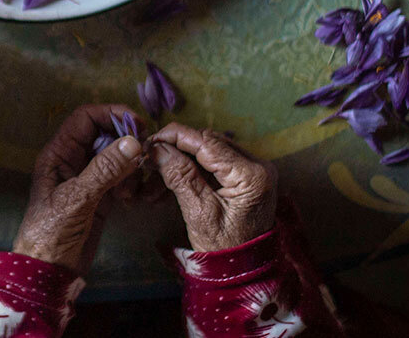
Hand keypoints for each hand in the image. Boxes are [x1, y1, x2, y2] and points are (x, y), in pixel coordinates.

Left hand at [12, 105, 144, 274]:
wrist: (48, 272)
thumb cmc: (51, 233)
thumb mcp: (77, 199)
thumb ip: (104, 169)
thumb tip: (133, 142)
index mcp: (58, 154)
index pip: (85, 118)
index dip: (111, 114)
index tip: (137, 124)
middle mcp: (72, 161)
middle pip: (104, 135)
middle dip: (125, 142)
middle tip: (143, 156)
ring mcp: (87, 178)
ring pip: (115, 157)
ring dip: (129, 166)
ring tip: (131, 187)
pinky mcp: (100, 196)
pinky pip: (120, 177)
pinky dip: (129, 182)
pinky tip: (130, 198)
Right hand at [150, 123, 277, 252]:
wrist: (244, 270)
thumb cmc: (223, 247)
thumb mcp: (199, 213)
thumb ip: (180, 176)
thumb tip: (157, 148)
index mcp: (251, 176)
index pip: (208, 143)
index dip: (177, 137)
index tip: (151, 140)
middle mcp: (258, 165)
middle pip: (210, 142)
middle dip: (177, 149)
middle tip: (150, 159)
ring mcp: (254, 168)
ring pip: (210, 149)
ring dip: (183, 158)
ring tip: (156, 175)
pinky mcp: (247, 174)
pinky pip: (216, 160)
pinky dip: (194, 166)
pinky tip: (173, 177)